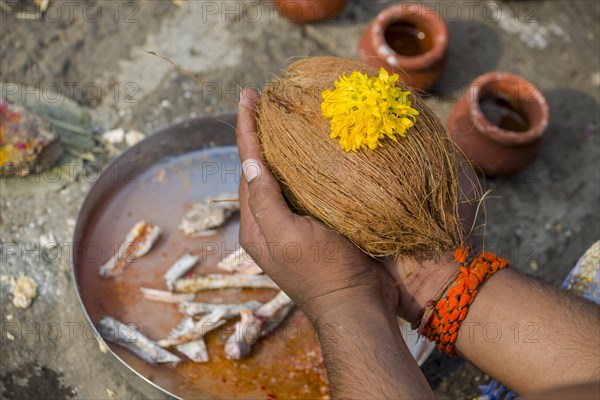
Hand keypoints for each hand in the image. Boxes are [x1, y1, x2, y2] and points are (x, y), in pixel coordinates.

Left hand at [236, 88, 398, 325]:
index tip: (247, 96)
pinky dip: (304, 168)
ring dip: (282, 150)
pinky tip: (315, 153)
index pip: (246, 168)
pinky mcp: (317, 227)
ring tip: (287, 119)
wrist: (357, 307)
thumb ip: (266, 201)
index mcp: (255, 226)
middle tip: (266, 102)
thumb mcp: (289, 237)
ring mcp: (293, 226)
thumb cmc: (324, 273)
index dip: (246, 130)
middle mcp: (269, 223)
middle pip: (259, 171)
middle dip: (260, 136)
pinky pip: (304, 191)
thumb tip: (250, 162)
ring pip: (282, 179)